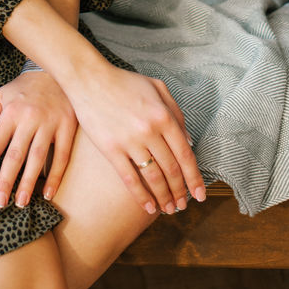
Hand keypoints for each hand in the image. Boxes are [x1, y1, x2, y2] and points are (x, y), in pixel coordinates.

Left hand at [0, 71, 76, 209]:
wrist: (56, 71)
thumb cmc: (23, 90)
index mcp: (10, 112)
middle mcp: (29, 119)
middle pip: (15, 154)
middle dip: (5, 181)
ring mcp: (50, 124)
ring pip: (37, 158)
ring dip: (28, 182)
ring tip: (20, 203)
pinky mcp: (67, 127)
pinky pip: (62, 156)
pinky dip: (55, 176)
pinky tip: (48, 194)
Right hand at [66, 61, 205, 214]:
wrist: (88, 79)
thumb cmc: (124, 82)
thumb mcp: (156, 87)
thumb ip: (176, 112)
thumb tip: (189, 141)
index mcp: (163, 116)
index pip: (185, 155)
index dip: (194, 179)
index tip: (199, 195)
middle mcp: (149, 130)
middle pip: (171, 170)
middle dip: (180, 192)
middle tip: (183, 205)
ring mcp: (129, 141)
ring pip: (153, 178)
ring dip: (163, 197)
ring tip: (168, 209)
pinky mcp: (110, 149)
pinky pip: (130, 178)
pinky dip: (141, 196)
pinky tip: (148, 206)